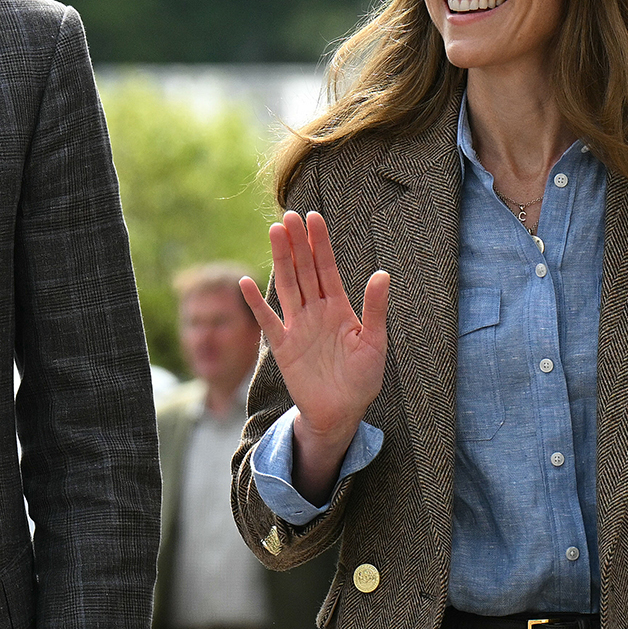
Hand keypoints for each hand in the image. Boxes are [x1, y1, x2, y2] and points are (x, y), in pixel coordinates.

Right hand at [240, 210, 388, 504]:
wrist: (341, 413)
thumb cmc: (362, 379)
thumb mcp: (375, 343)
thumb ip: (375, 308)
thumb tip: (382, 273)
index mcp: (339, 308)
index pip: (327, 267)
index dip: (320, 243)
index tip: (313, 217)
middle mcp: (316, 311)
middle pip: (304, 270)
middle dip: (297, 243)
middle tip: (289, 215)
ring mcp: (297, 327)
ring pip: (287, 286)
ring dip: (280, 260)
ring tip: (274, 232)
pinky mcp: (283, 347)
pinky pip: (268, 321)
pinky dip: (256, 304)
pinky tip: (245, 283)